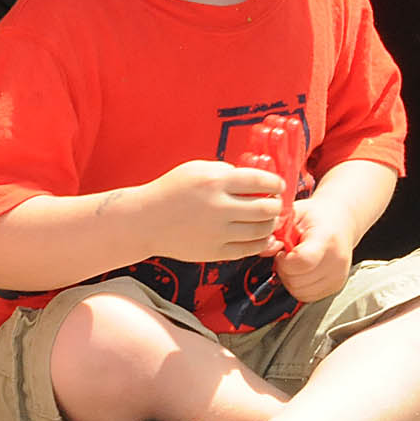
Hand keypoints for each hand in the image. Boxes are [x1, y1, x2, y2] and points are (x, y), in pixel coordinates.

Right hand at [139, 160, 283, 262]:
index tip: (277, 186)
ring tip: (265, 219)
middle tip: (273, 203)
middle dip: (276, 205)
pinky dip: (260, 242)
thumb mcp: (195, 169)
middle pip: (267, 208)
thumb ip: (225, 171)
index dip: (276, 183)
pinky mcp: (214, 251)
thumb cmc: (169, 191)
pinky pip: (249, 249)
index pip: (261, 181)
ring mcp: (217, 232)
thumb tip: (254, 179)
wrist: (143, 221)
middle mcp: (219, 207)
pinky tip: (258, 236)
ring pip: (262, 230)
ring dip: (269, 224)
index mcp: (214, 182)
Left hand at [274, 195, 355, 300]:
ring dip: (289, 279)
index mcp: (326, 239)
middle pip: (297, 281)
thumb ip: (275, 230)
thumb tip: (263, 248)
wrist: (341, 221)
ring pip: (299, 292)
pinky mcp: (336, 286)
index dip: (284, 260)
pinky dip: (298, 286)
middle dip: (284, 269)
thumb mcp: (293, 214)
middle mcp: (337, 261)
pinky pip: (307, 296)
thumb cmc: (313, 217)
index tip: (282, 250)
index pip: (302, 262)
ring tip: (294, 261)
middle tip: (286, 255)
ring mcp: (338, 276)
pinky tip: (300, 270)